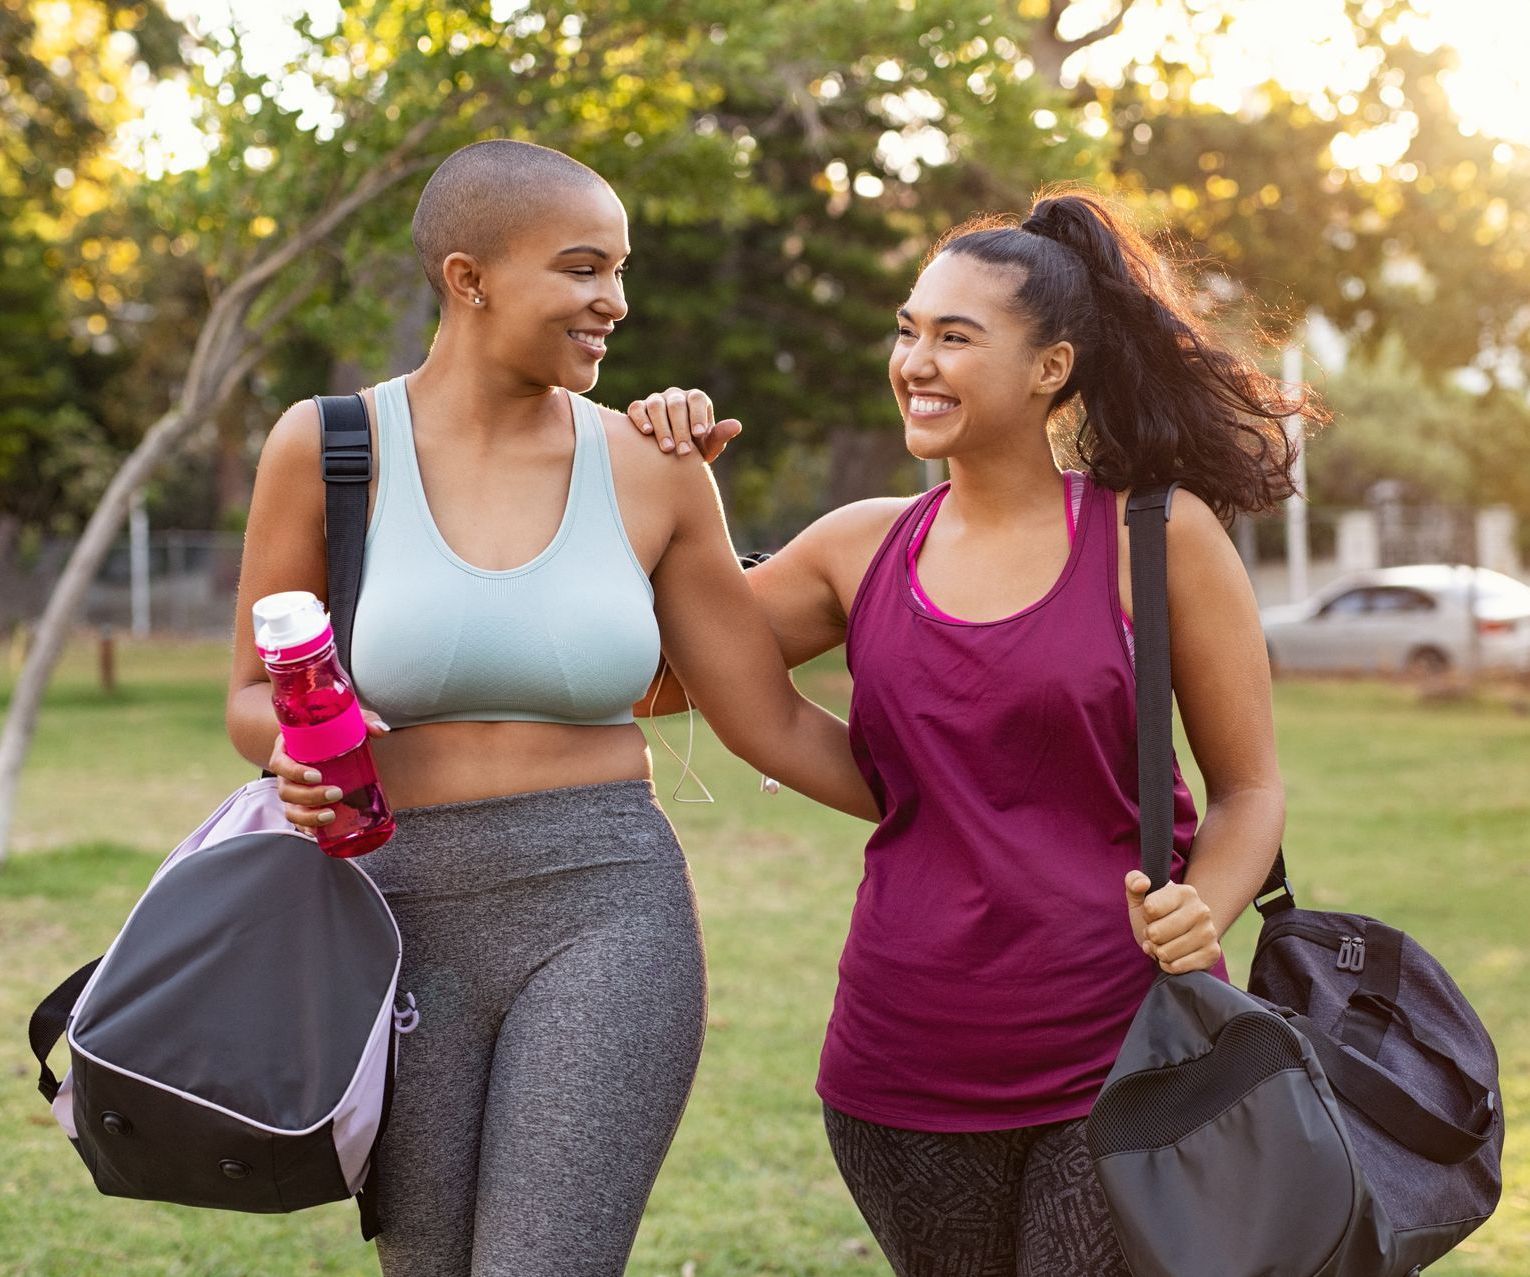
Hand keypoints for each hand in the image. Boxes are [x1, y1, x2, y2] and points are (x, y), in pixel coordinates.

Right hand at [268, 710, 389, 829]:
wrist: (325, 740)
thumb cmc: (333, 729)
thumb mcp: (347, 720)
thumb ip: (364, 720)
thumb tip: (381, 730)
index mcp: (288, 749)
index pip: (280, 763)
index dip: (294, 772)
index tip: (316, 775)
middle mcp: (286, 773)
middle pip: (286, 790)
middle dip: (309, 797)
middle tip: (336, 793)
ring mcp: (293, 791)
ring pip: (290, 810)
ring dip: (308, 816)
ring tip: (331, 815)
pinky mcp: (303, 804)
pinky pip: (299, 821)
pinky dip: (308, 828)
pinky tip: (322, 832)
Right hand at [626, 386, 741, 462]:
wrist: (670, 456)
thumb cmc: (694, 449)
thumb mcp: (708, 446)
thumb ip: (720, 436)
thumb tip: (737, 426)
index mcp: (695, 400)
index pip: (697, 399)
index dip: (698, 415)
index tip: (699, 435)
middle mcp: (675, 396)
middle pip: (676, 404)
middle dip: (680, 429)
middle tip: (683, 451)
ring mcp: (656, 400)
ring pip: (656, 405)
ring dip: (662, 427)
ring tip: (667, 448)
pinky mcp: (639, 408)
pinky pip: (637, 408)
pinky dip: (640, 418)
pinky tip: (647, 433)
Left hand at [1125, 871, 1221, 973]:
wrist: (1180, 938)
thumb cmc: (1157, 917)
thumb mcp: (1140, 898)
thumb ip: (1133, 882)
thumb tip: (1142, 883)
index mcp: (1185, 892)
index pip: (1150, 908)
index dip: (1146, 916)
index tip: (1153, 915)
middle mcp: (1202, 910)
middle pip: (1156, 933)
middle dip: (1150, 936)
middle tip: (1157, 933)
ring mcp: (1209, 932)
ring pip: (1165, 952)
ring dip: (1158, 952)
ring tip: (1165, 945)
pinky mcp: (1212, 954)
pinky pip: (1176, 967)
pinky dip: (1168, 965)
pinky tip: (1173, 957)